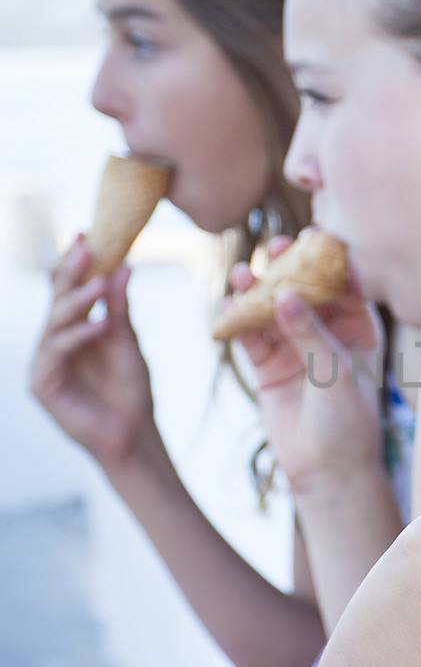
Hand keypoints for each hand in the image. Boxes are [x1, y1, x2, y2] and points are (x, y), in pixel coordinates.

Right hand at [29, 234, 155, 469]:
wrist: (133, 433)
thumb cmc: (130, 390)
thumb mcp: (127, 341)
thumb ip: (119, 307)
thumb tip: (123, 265)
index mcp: (72, 328)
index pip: (68, 289)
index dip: (74, 262)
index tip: (86, 233)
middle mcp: (53, 340)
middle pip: (57, 298)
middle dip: (71, 270)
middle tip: (86, 245)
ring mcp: (44, 361)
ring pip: (55, 321)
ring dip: (77, 301)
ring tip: (100, 284)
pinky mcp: (42, 383)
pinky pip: (57, 352)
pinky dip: (78, 337)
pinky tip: (99, 327)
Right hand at [216, 235, 386, 493]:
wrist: (327, 470)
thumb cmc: (348, 421)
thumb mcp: (335, 373)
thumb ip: (309, 333)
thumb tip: (283, 294)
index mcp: (358, 327)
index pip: (343, 284)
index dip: (327, 258)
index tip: (312, 234)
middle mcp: (326, 332)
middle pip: (303, 289)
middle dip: (287, 267)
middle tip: (273, 247)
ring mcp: (294, 346)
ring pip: (271, 308)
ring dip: (256, 290)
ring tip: (243, 273)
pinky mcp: (268, 364)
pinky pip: (249, 335)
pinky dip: (237, 319)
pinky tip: (226, 304)